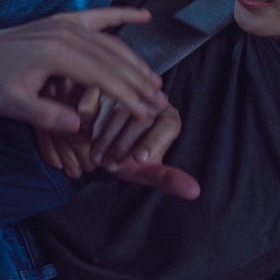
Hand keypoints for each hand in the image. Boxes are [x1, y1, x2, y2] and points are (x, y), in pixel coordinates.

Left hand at [0, 8, 167, 133]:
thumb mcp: (13, 105)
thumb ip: (45, 115)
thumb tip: (78, 126)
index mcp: (58, 55)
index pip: (104, 77)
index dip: (128, 97)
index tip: (146, 113)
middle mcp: (68, 34)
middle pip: (115, 60)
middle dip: (140, 82)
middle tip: (160, 101)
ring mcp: (69, 24)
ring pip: (114, 42)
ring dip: (137, 61)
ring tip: (155, 81)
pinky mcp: (67, 19)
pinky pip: (102, 15)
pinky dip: (124, 14)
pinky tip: (145, 15)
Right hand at [35, 85, 199, 199]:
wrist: (103, 148)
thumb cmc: (130, 161)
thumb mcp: (147, 172)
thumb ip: (169, 179)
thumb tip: (195, 192)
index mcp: (169, 118)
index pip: (167, 125)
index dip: (153, 142)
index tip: (138, 158)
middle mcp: (153, 100)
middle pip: (140, 117)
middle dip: (124, 143)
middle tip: (111, 164)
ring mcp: (128, 91)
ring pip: (117, 108)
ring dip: (106, 136)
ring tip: (98, 157)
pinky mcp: (105, 87)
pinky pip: (97, 99)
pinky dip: (89, 121)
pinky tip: (84, 140)